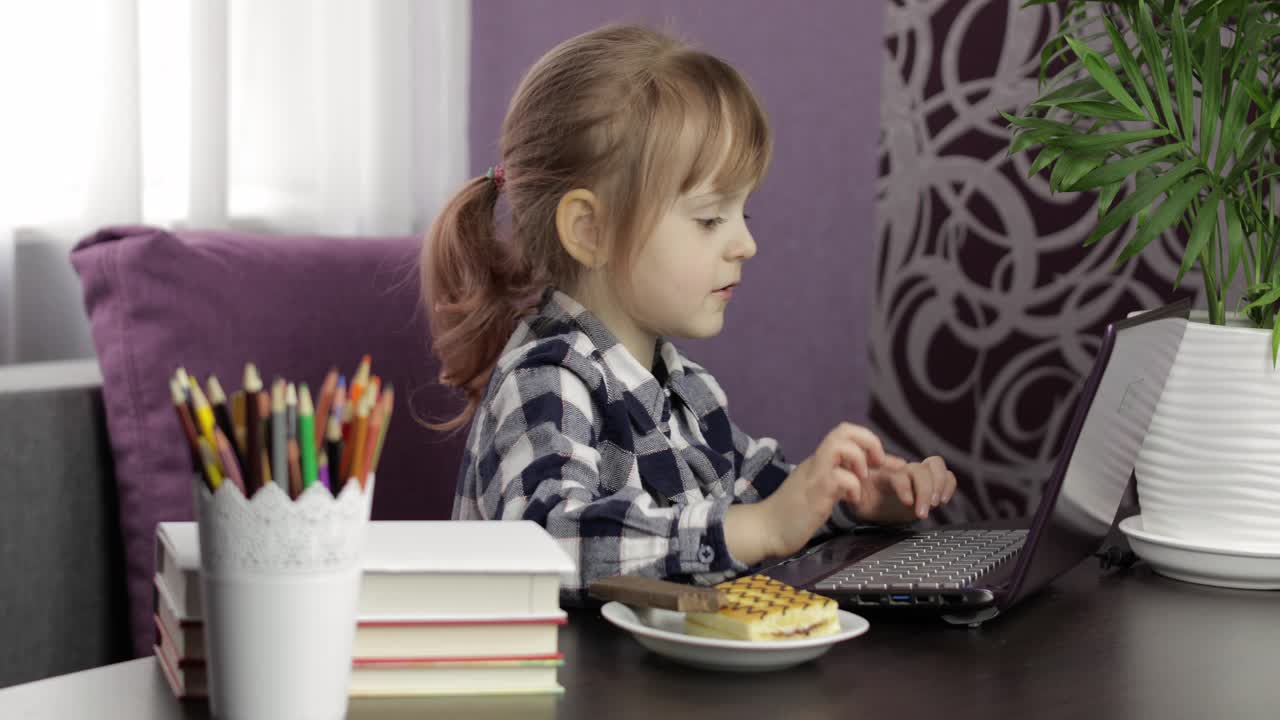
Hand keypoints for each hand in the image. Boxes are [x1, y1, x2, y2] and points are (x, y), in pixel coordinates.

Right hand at [755, 423, 892, 558]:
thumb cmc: (792, 514)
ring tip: (862, 479)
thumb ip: (839, 480)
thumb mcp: (821, 490)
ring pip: (840, 446)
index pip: (844, 432)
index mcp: (819, 461)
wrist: (765, 530)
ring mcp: (814, 476)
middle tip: (876, 464)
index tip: (876, 461)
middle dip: (868, 441)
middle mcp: (816, 463)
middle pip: (844, 430)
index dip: (866, 439)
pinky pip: (840, 478)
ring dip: (859, 459)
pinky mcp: (815, 493)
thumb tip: (863, 474)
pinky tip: (851, 501)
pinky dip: (854, 487)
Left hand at [850, 455, 956, 523]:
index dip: (905, 486)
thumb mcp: (851, 493)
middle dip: (924, 491)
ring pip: (936, 466)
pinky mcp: (930, 486)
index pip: (900, 473)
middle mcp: (902, 470)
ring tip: (935, 504)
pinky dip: (949, 485)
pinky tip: (943, 499)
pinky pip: (947, 476)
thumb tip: (852, 486)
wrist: (869, 506)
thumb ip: (851, 487)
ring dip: (939, 485)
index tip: (906, 503)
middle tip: (921, 512)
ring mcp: (917, 476)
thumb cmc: (859, 498)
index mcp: (884, 471)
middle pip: (921, 470)